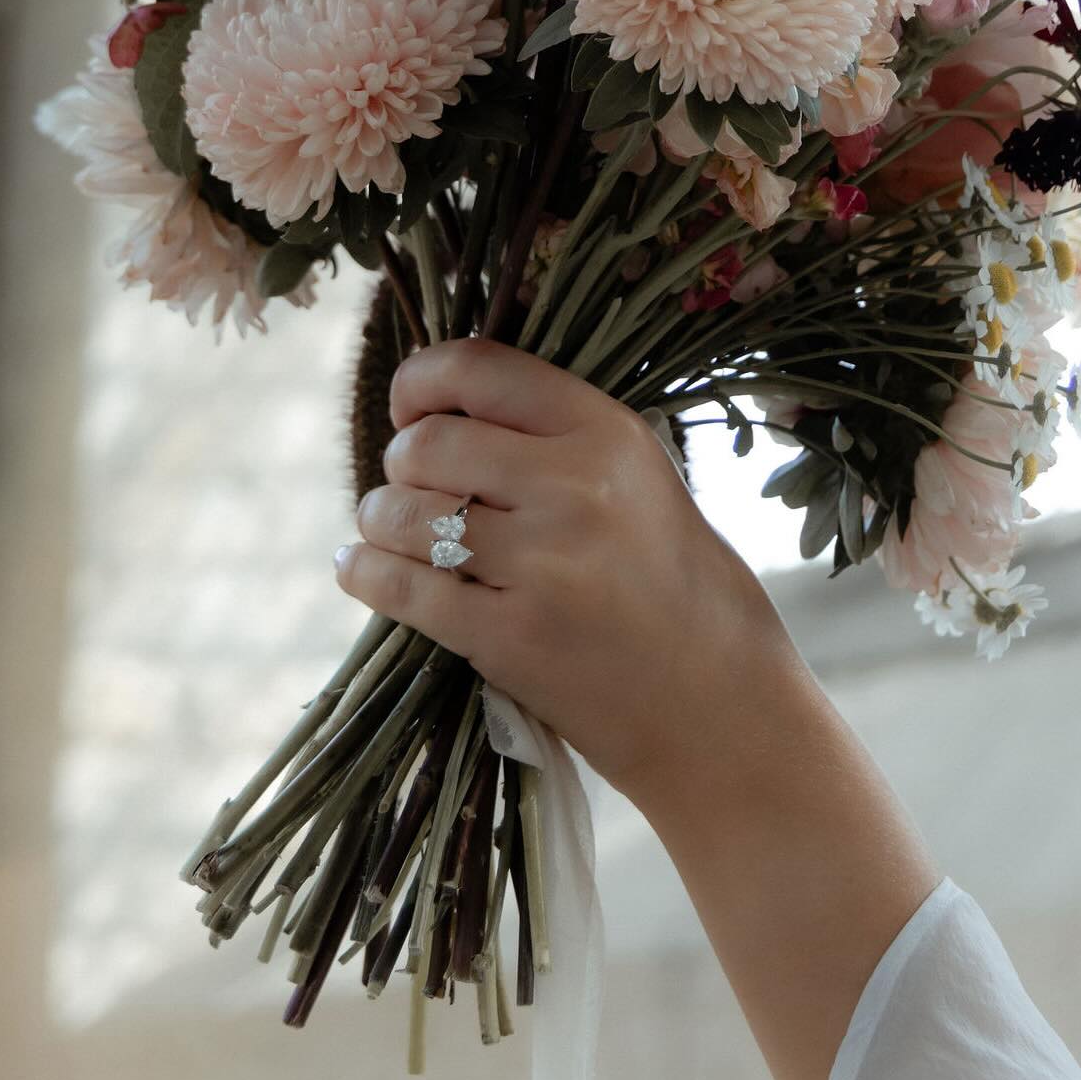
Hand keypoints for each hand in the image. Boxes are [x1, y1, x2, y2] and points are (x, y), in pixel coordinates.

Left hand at [333, 339, 803, 809]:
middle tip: (409, 486)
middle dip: (400, 463)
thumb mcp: (645, 483)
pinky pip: (401, 588)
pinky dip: (365, 574)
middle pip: (427, 443)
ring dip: (379, 519)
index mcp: (609, 433)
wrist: (722, 711)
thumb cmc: (687, 592)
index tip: (409, 406)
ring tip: (387, 531)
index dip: (421, 380)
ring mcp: (538, 563)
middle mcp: (572, 486)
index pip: (480, 368)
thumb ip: (560, 441)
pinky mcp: (507, 637)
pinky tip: (358, 568)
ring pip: (403, 513)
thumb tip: (452, 408)